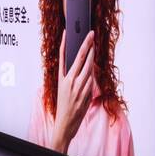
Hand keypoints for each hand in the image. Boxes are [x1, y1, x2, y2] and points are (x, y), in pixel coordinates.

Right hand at [49, 30, 94, 154]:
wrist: (65, 123)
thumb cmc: (63, 106)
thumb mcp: (62, 88)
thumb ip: (71, 76)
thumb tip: (84, 65)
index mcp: (61, 78)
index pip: (63, 56)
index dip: (65, 43)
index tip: (67, 32)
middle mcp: (69, 81)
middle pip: (81, 58)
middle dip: (87, 45)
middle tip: (91, 34)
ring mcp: (79, 87)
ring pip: (89, 67)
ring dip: (92, 57)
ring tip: (93, 47)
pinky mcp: (86, 93)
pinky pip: (92, 79)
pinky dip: (93, 73)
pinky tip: (93, 67)